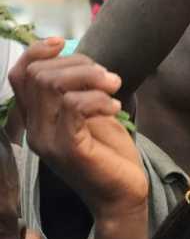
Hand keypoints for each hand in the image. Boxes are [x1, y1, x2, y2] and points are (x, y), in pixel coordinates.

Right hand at [9, 39, 147, 217]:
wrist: (122, 195)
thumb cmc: (109, 154)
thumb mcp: (90, 115)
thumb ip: (77, 91)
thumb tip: (77, 59)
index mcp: (36, 118)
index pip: (19, 75)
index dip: (37, 52)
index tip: (63, 43)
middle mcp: (34, 128)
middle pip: (39, 74)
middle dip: (78, 64)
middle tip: (108, 78)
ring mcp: (47, 140)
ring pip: (53, 85)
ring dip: (90, 77)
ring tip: (115, 87)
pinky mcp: (67, 148)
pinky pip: (74, 106)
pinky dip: (97, 98)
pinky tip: (114, 107)